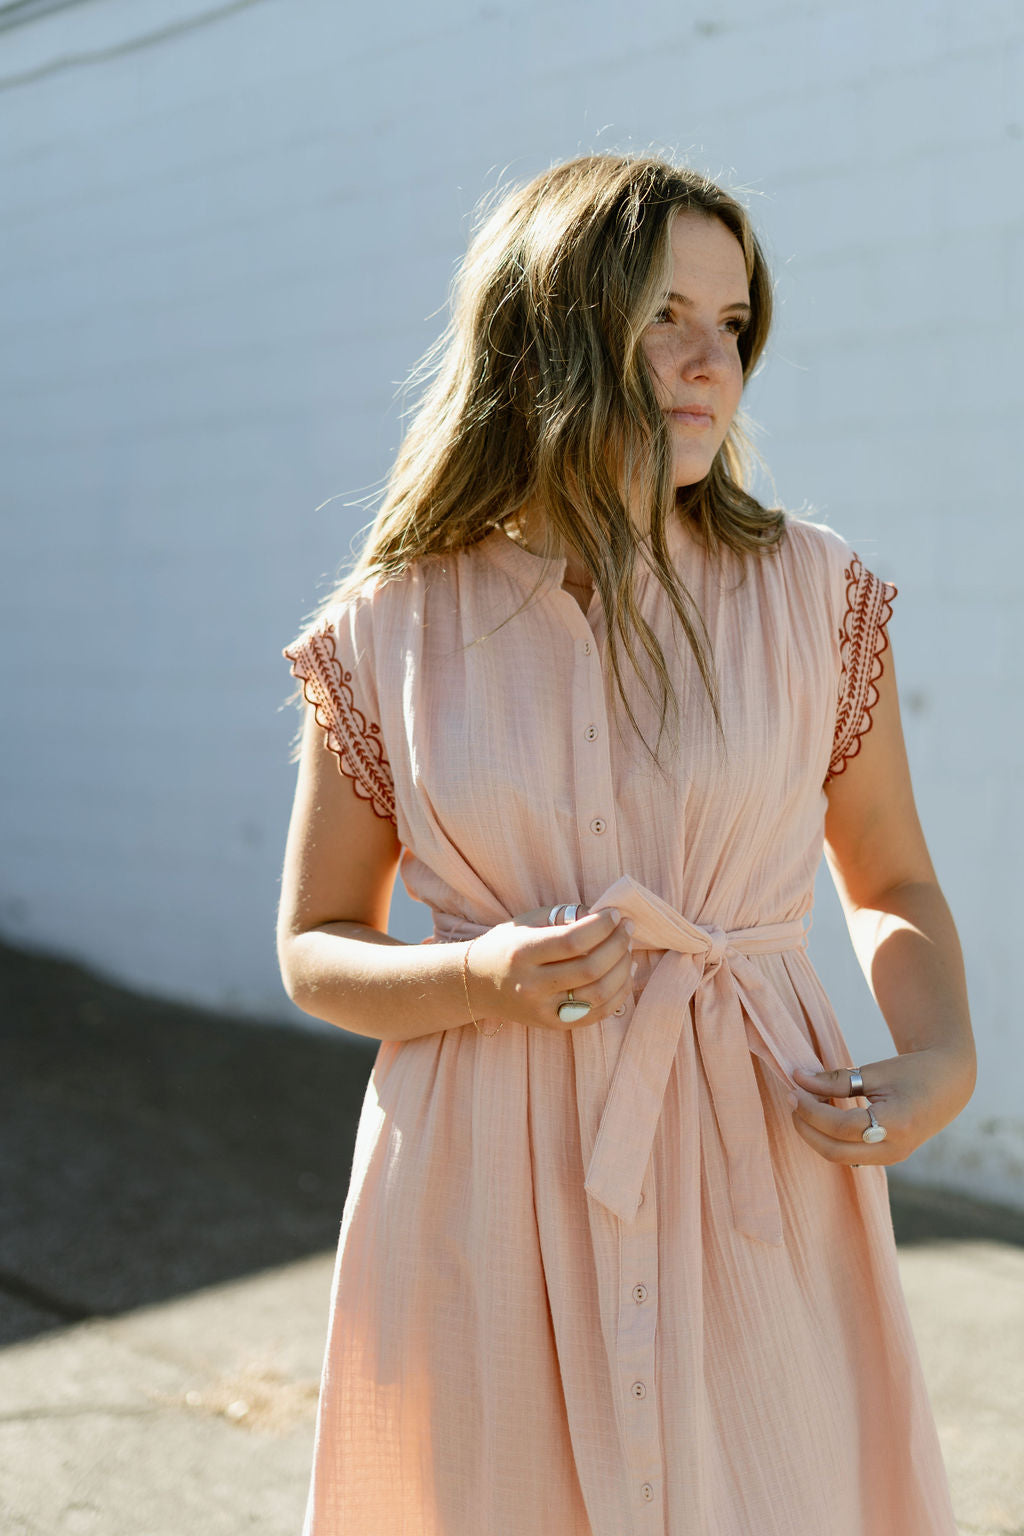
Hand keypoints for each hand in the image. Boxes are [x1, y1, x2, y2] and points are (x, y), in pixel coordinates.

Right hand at [465, 905, 635, 1032]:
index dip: (601, 927)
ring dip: (622, 968)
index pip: (572, 941)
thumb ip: (563, 917)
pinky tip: (625, 973)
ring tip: (628, 948)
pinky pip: (598, 1014)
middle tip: (627, 927)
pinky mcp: (554, 1025)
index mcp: (521, 953)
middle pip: (590, 968)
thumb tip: (603, 917)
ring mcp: (543, 1010)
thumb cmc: (505, 947)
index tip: (615, 914)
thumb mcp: (525, 923)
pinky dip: (619, 993)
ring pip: (599, 993)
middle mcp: (531, 985)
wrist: (476, 985)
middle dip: (617, 944)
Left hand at [789, 1048, 975, 1165]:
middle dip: (806, 1127)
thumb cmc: (914, 1071)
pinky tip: (822, 1114)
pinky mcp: (889, 1157)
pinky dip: (830, 1137)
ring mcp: (893, 1157)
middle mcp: (895, 1149)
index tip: (794, 1088)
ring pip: (840, 1157)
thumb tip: (799, 1080)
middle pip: (835, 1151)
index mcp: (896, 1124)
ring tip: (804, 1105)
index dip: (810, 1109)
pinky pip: (850, 1154)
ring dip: (815, 1134)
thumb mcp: (876, 1071)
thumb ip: (836, 1080)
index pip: (840, 1126)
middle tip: (792, 1100)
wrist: (950, 1083)